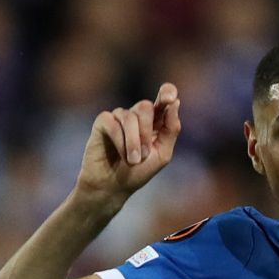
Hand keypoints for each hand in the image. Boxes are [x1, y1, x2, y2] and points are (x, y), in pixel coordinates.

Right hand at [75, 83, 181, 205]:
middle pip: (145, 107)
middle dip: (145, 132)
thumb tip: (175, 102)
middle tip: (144, 155)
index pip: (164, 99)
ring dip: (133, 141)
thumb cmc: (139, 171)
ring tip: (134, 161)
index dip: (167, 92)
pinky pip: (112, 122)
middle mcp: (137, 116)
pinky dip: (120, 140)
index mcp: (156, 122)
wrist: (113, 186)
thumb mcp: (163, 153)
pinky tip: (121, 154)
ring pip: (129, 116)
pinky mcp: (103, 122)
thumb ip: (171, 129)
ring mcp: (119, 117)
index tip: (171, 97)